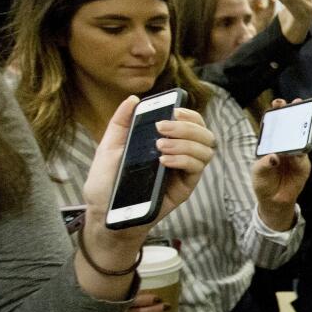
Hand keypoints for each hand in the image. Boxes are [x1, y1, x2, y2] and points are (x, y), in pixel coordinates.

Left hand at [81, 96, 215, 241]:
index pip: (191, 123)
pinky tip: (164, 161)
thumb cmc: (107, 182)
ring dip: (186, 143)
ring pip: (206, 150)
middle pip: (205, 134)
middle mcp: (180, 155)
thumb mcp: (110, 146)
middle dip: (188, 127)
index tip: (173, 111)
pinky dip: (183, 160)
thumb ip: (122, 122)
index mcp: (167, 142)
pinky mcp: (185, 188)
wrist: (105, 212)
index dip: (189, 115)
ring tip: (161, 147)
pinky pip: (196, 169)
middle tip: (163, 128)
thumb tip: (134, 99)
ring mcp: (184, 172)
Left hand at [252, 105, 309, 230]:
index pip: (275, 125)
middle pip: (290, 127)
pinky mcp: (303, 166)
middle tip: (295, 103)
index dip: (277, 113)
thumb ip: (264, 164)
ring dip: (303, 129)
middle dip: (294, 114)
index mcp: (272, 143)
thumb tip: (274, 157)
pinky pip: (304, 157)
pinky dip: (301, 153)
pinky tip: (298, 150)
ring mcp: (296, 155)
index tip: (278, 103)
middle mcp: (285, 146)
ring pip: (300, 139)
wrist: (274, 200)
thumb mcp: (258, 172)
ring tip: (302, 120)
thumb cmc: (264, 182)